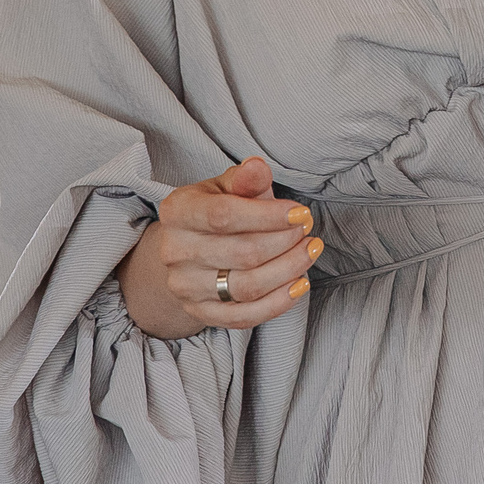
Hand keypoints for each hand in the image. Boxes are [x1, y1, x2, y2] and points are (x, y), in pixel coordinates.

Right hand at [114, 156, 319, 340]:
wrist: (188, 249)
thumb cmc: (215, 211)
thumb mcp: (227, 186)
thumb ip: (245, 179)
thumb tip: (257, 166)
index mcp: (177, 211)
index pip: (223, 216)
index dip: (267, 216)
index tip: (301, 213)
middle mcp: (174, 251)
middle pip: (241, 254)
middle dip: (284, 242)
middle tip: (307, 230)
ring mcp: (184, 286)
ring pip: (246, 287)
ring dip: (288, 270)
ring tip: (309, 251)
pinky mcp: (199, 312)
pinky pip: (243, 317)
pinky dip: (277, 303)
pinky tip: (300, 283)